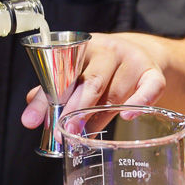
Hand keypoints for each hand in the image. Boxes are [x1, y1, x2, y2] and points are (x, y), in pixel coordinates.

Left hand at [21, 32, 166, 128]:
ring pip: (115, 93)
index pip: (60, 72)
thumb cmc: (102, 67)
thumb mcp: (77, 70)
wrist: (141, 51)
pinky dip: (139, 102)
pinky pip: (151, 88)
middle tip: (64, 131)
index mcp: (82, 48)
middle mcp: (107, 50)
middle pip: (91, 81)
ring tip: (87, 136)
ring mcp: (132, 60)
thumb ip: (54, 89)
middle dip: (75, 110)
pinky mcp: (153, 72)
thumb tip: (32, 111)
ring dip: (100, 118)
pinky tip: (127, 116)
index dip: (45, 98)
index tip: (32, 121)